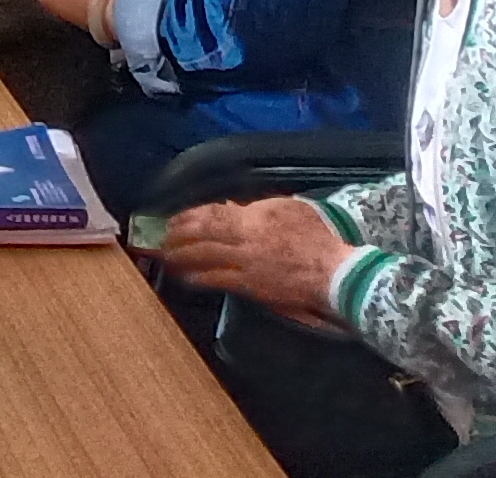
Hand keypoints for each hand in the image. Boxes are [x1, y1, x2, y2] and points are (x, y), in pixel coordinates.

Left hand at [155, 196, 353, 322]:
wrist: (333, 271)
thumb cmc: (316, 237)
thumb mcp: (288, 209)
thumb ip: (258, 208)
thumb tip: (233, 209)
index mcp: (253, 217)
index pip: (211, 213)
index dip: (188, 216)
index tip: (175, 218)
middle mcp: (244, 239)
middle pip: (201, 235)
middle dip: (178, 236)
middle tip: (162, 237)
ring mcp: (245, 264)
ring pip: (203, 257)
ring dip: (180, 256)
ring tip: (166, 255)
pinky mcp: (250, 286)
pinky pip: (216, 280)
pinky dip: (198, 277)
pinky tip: (187, 277)